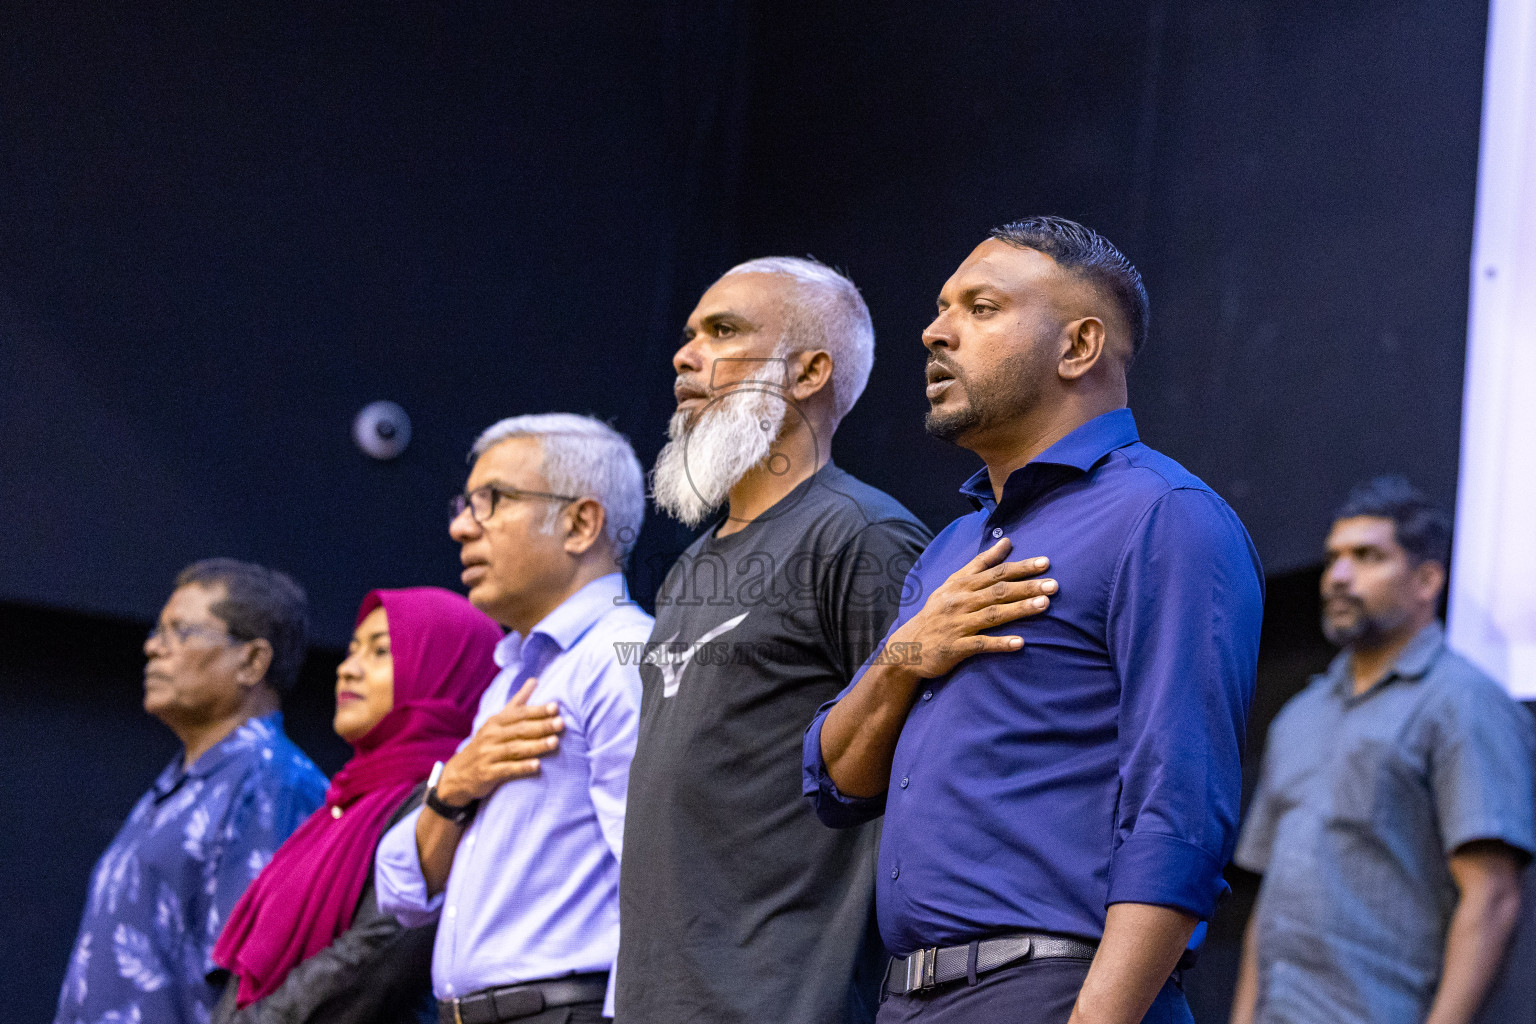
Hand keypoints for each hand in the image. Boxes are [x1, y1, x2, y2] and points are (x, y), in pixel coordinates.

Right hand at [434, 679, 561, 805]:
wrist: (459, 773)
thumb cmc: (487, 743)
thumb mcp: (498, 721)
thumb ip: (518, 702)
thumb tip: (535, 680)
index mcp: (496, 721)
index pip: (519, 713)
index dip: (538, 710)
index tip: (556, 707)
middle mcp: (491, 735)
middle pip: (520, 729)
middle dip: (541, 726)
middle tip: (561, 723)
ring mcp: (488, 754)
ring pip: (515, 748)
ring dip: (536, 746)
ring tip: (554, 742)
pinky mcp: (487, 773)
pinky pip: (506, 769)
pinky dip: (522, 767)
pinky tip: (537, 765)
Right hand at [888, 538, 1053, 678]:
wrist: (908, 646)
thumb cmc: (937, 612)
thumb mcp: (954, 583)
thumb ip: (981, 563)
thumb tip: (1007, 542)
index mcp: (962, 584)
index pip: (996, 572)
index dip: (1021, 567)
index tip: (1045, 562)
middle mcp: (961, 601)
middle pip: (998, 591)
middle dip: (1027, 587)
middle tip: (1054, 585)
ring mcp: (958, 624)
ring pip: (993, 614)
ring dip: (1019, 609)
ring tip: (1044, 605)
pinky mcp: (956, 646)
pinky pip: (981, 644)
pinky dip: (1000, 643)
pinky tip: (1020, 643)